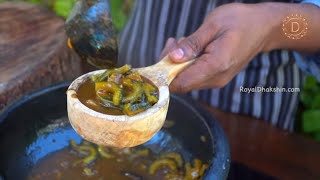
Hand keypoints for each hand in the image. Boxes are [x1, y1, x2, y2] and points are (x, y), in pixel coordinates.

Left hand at [160, 3, 279, 92]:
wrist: (263, 27)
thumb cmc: (240, 21)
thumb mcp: (213, 25)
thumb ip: (192, 43)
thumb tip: (173, 58)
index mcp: (215, 66)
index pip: (180, 83)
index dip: (165, 73)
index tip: (165, 52)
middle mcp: (215, 79)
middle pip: (181, 83)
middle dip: (170, 65)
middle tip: (174, 42)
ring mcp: (217, 80)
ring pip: (187, 80)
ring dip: (178, 63)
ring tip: (183, 41)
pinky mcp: (217, 77)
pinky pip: (195, 76)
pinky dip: (187, 64)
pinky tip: (190, 47)